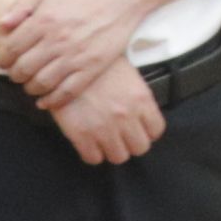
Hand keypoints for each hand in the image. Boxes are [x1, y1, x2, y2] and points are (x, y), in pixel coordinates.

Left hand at [0, 0, 156, 111]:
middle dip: (14, 75)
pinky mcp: (92, 68)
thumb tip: (1, 25)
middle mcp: (57, 40)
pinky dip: (52, 101)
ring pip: (42, 83)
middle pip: (23, 68)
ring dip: (30, 88)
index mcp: (44, 19)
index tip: (3, 60)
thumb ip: (22, 5)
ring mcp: (75, 56)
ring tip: (30, 85)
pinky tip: (46, 100)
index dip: (2, 58)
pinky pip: (67, 92)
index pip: (11, 48)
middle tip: (16, 74)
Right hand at [50, 63, 164, 167]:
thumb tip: (140, 117)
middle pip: (140, 148)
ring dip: (112, 149)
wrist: (64, 61)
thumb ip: (137, 98)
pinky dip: (91, 153)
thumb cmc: (96, 64)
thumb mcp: (126, 74)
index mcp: (141, 98)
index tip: (139, 129)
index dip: (147, 131)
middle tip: (121, 135)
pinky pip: (93, 158)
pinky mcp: (81, 135)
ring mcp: (104, 127)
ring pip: (118, 157)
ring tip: (104, 139)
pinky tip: (88, 142)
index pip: (156, 130)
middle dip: (131, 142)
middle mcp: (126, 116)